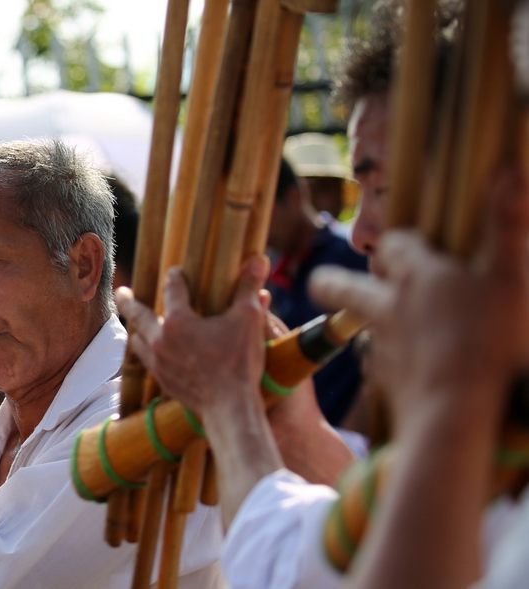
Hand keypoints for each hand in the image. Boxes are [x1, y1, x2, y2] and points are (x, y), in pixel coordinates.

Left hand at [115, 255, 269, 415]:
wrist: (230, 408)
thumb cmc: (239, 362)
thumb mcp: (248, 320)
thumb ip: (249, 288)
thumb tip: (258, 259)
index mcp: (178, 320)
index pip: (172, 288)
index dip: (175, 277)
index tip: (176, 272)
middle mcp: (160, 339)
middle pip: (138, 314)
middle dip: (128, 301)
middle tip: (120, 292)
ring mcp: (159, 362)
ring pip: (138, 339)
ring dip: (138, 329)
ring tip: (136, 324)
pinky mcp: (163, 380)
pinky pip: (146, 361)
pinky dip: (146, 351)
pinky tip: (150, 352)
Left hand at [311, 168, 528, 431]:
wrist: (454, 413)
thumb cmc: (488, 342)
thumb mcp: (510, 279)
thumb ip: (507, 226)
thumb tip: (509, 172)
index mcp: (416, 276)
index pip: (394, 244)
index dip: (401, 242)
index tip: (412, 245)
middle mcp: (387, 306)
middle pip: (341, 285)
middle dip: (333, 280)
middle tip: (327, 280)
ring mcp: (380, 345)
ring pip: (360, 325)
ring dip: (370, 321)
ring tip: (392, 326)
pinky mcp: (383, 380)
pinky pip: (378, 363)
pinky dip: (389, 359)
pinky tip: (413, 367)